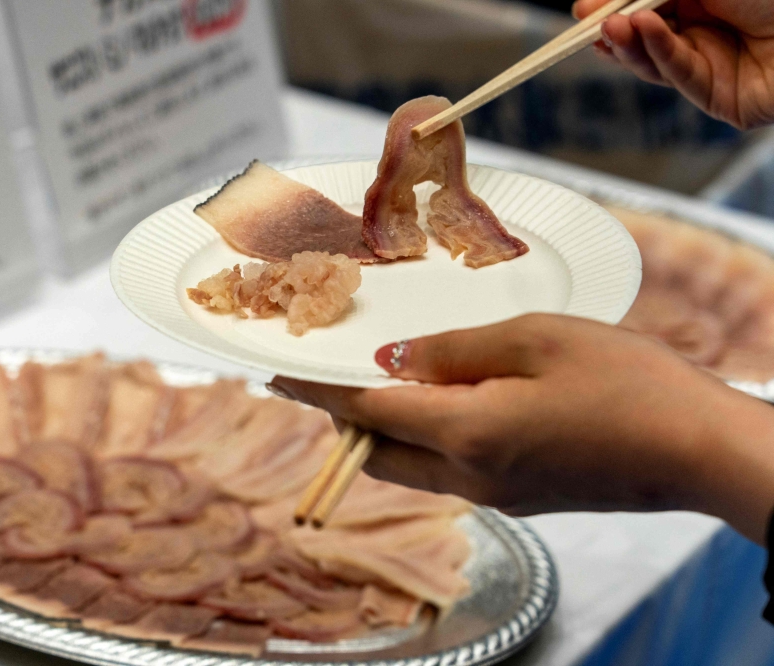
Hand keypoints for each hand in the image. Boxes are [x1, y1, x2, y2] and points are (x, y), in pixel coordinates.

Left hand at [270, 314, 773, 543]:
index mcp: (468, 433)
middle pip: (378, 451)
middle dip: (344, 416)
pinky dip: (429, 438)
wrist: (701, 451)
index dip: (317, 390)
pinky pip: (451, 470)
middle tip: (325, 375)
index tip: (277, 373)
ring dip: (386, 429)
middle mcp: (471, 477)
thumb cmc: (631, 383)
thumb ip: (456, 350)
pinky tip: (449, 403)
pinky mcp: (524, 498)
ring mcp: (498, 495)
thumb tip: (395, 360)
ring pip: (412, 465)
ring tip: (383, 382)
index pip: (367, 411)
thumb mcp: (539, 338)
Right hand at [573, 0, 773, 128]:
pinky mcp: (718, 98)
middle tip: (586, 23)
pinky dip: (659, 53)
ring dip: (630, 45)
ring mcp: (711, 67)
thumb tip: (621, 0)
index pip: (647, 10)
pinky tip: (643, 32)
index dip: (615, 9)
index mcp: (704, 4)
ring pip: (655, 62)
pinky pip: (680, 75)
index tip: (586, 8)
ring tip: (610, 29)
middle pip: (645, 39)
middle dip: (614, 31)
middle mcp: (706, 35)